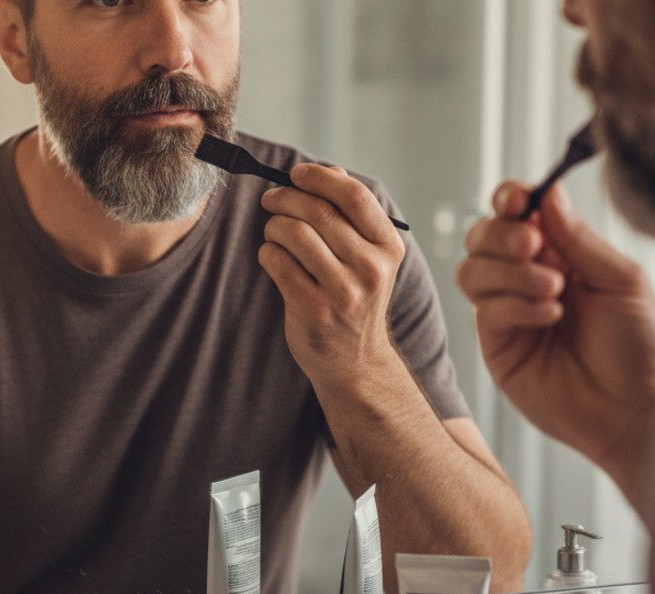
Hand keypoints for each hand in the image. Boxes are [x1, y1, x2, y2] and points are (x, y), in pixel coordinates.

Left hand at [258, 163, 404, 387]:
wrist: (354, 363)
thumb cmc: (355, 299)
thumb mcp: (368, 258)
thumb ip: (351, 214)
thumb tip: (329, 170)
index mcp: (387, 248)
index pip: (355, 196)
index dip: (320, 177)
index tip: (296, 174)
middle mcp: (370, 269)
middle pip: (318, 212)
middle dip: (286, 198)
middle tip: (270, 199)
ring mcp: (342, 292)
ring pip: (294, 234)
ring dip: (274, 225)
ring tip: (273, 231)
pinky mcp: (312, 310)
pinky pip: (277, 262)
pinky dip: (267, 252)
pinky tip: (272, 256)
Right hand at [457, 182, 654, 470]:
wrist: (637, 413)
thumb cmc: (641, 348)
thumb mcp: (622, 281)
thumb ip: (579, 239)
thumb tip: (548, 193)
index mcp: (560, 254)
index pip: (518, 214)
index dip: (509, 199)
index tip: (517, 200)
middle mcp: (527, 278)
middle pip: (483, 236)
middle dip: (502, 234)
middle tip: (535, 245)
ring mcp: (509, 312)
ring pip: (473, 270)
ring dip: (510, 271)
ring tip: (553, 289)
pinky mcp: (497, 346)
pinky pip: (486, 310)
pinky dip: (516, 305)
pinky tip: (551, 315)